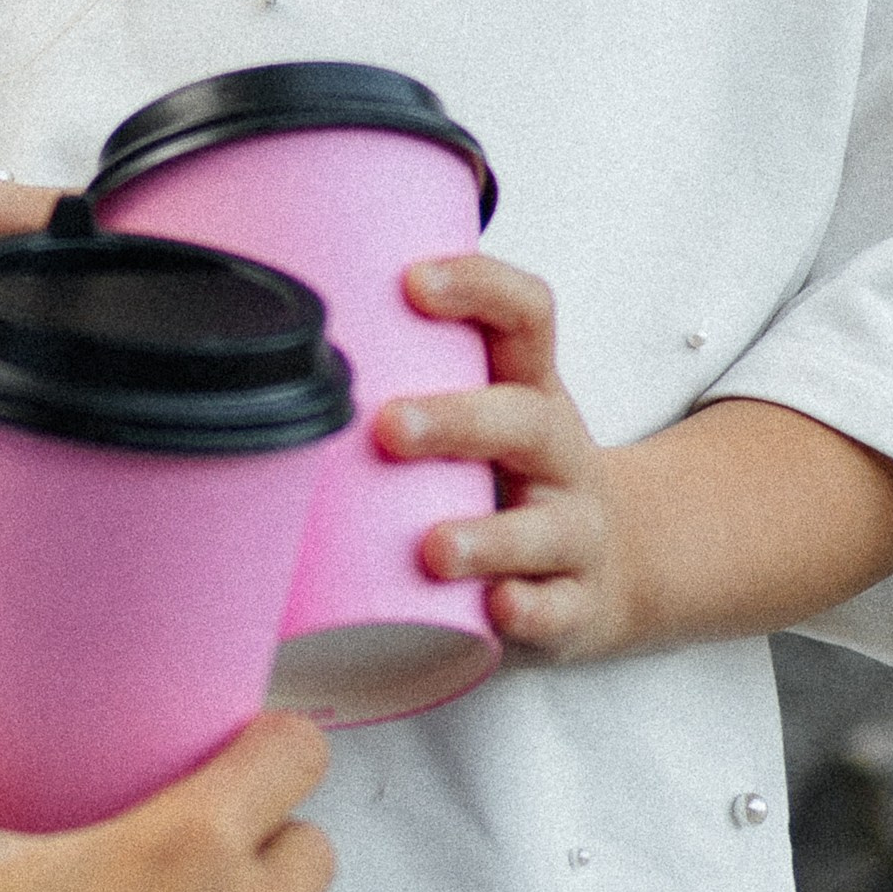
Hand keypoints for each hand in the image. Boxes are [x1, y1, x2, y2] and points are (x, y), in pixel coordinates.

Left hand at [378, 254, 648, 662]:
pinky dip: (532, 611)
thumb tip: (282, 339)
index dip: (479, 288)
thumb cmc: (510, 476)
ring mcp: (574, 530)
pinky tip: (498, 610)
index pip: (526, 317)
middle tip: (388, 426)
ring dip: (490, 537)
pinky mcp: (579, 603)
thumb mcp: (482, 414)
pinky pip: (561, 609)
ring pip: (546, 528)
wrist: (610, 566)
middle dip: (459, 421)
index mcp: (530, 391)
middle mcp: (559, 454)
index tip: (412, 280)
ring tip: (434, 548)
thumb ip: (409, 376)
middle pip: (526, 421)